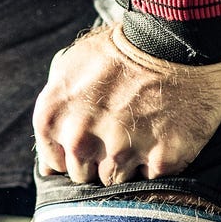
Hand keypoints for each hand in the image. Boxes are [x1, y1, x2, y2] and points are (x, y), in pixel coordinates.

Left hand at [34, 20, 220, 185]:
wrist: (171, 40)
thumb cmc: (117, 51)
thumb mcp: (69, 69)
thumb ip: (55, 115)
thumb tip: (49, 165)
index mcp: (52, 116)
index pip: (54, 163)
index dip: (72, 154)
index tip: (88, 141)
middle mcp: (80, 138)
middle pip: (84, 176)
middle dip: (97, 160)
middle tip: (117, 132)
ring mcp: (121, 150)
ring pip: (116, 181)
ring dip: (127, 164)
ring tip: (140, 130)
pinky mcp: (161, 159)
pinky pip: (151, 178)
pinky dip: (157, 162)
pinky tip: (161, 134)